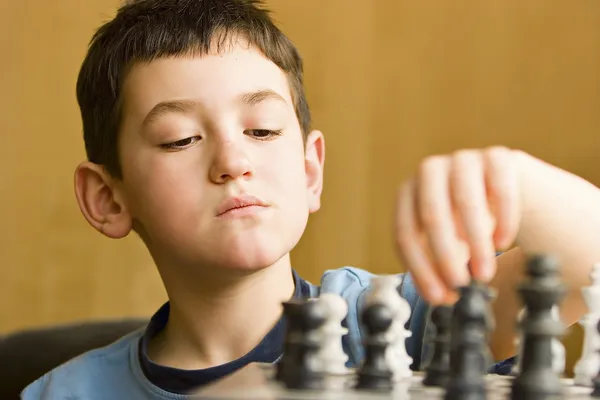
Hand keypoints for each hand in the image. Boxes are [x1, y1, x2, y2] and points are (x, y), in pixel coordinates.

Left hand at [394, 146, 521, 303]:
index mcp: (408, 193)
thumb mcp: (447, 245)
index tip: (437, 297)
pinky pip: (500, 187)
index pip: (405, 231)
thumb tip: (440, 297)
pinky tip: (504, 243)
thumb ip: (438, 268)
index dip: (419, 267)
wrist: (507, 190)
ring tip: (484, 273)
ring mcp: (464, 160)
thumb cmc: (467, 223)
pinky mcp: (498, 157)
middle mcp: (430, 171)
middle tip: (461, 285)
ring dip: (475, 242)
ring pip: (465, 200)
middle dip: (445, 255)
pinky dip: (502, 218)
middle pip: (431, 214)